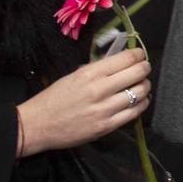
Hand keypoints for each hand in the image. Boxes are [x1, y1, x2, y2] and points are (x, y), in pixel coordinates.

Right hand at [15, 47, 150, 156]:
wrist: (36, 125)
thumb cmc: (52, 99)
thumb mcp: (72, 76)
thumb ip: (95, 69)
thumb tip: (117, 61)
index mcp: (89, 74)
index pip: (125, 58)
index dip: (138, 54)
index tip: (139, 54)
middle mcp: (99, 90)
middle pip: (137, 73)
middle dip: (145, 68)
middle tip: (144, 68)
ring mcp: (104, 110)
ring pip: (139, 93)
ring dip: (145, 86)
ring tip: (142, 84)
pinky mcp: (106, 127)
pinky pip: (134, 113)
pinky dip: (142, 104)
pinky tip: (140, 101)